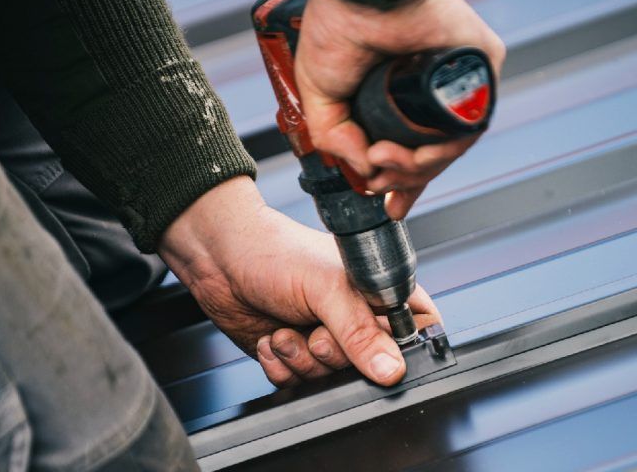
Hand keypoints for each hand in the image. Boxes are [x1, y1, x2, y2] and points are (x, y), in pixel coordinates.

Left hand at [158, 177, 440, 386]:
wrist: (219, 258)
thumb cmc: (275, 252)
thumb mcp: (326, 289)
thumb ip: (360, 332)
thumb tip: (391, 369)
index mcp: (379, 292)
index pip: (418, 332)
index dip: (401, 349)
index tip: (373, 349)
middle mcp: (356, 319)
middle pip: (371, 368)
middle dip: (333, 355)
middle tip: (314, 329)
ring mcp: (325, 339)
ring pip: (331, 380)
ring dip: (301, 359)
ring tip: (285, 329)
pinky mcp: (295, 356)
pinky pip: (297, 384)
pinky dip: (280, 366)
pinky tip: (271, 338)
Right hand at [295, 0, 505, 219]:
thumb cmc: (338, 26)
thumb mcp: (320, 95)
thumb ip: (335, 139)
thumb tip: (367, 171)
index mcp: (400, 93)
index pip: (413, 145)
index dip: (403, 182)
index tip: (391, 206)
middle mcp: (432, 88)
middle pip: (434, 153)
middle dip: (405, 180)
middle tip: (378, 181)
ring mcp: (459, 80)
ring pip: (452, 146)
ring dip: (416, 168)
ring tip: (383, 160)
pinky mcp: (482, 67)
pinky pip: (471, 125)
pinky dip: (441, 150)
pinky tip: (410, 152)